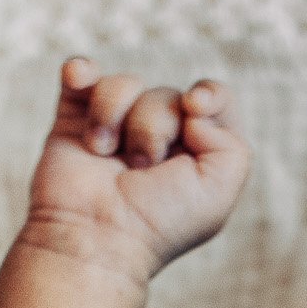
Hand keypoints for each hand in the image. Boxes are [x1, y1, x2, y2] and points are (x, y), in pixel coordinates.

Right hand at [22, 56, 250, 284]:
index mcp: (196, 153)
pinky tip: (79, 77)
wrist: (96, 236)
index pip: (213, 100)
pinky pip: (81, 73)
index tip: (194, 108)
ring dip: (115, 117)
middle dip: (156, 126)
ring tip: (104, 155)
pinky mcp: (74, 120)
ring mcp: (116, 127)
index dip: (208, 95)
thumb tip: (191, 106)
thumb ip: (231, 143)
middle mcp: (158, 138)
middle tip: (142, 169)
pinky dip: (80, 71)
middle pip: (168, 94)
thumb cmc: (159, 221)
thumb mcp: (220, 191)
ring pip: (125, 84)